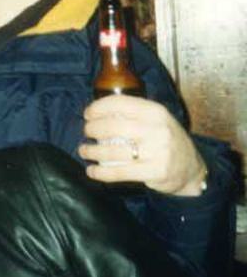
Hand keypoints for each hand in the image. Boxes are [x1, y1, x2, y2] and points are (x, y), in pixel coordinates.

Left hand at [79, 95, 206, 196]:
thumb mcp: (157, 120)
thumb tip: (97, 110)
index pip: (120, 103)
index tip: (88, 114)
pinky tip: (91, 171)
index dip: (98, 108)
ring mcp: (157, 152)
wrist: (192, 169)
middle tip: (86, 132)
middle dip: (92, 129)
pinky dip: (100, 173)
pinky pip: (119, 172)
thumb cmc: (165, 140)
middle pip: (113, 126)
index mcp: (156, 112)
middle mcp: (158, 129)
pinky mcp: (154, 172)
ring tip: (84, 150)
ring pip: (113, 151)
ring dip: (91, 151)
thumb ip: (133, 113)